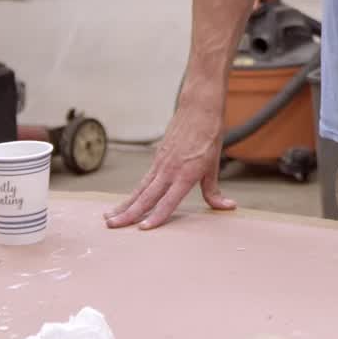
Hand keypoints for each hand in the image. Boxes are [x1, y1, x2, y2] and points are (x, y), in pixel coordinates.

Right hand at [103, 92, 236, 229]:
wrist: (198, 109)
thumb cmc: (209, 136)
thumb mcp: (214, 166)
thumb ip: (214, 191)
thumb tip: (228, 207)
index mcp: (186, 174)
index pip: (168, 200)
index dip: (156, 216)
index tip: (143, 228)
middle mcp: (169, 171)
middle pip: (146, 197)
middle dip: (129, 213)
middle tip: (113, 226)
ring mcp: (160, 164)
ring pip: (139, 189)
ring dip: (124, 205)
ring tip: (109, 218)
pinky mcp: (156, 159)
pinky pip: (142, 180)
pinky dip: (133, 193)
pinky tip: (125, 203)